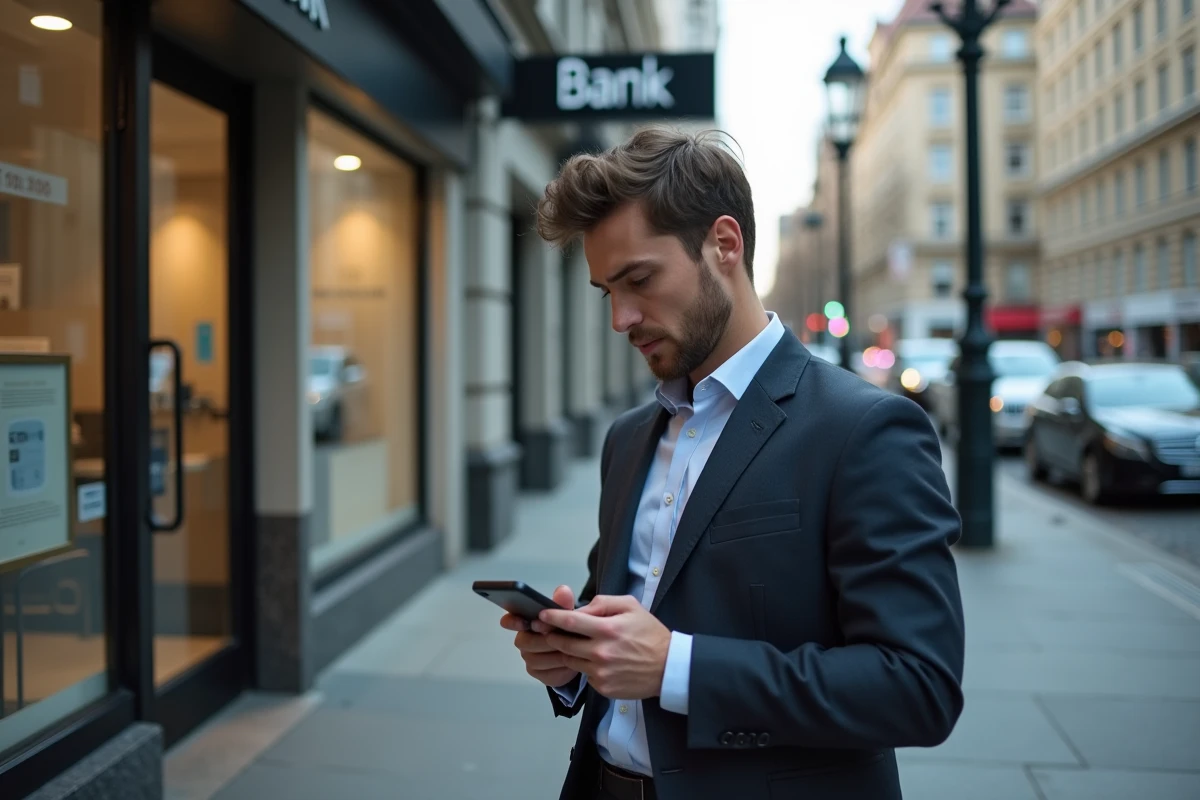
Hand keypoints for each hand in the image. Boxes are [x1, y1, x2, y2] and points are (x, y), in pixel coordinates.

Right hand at [499, 585, 578, 687]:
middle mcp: (524, 640)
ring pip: (537, 659)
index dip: (512, 621)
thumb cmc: (566, 629)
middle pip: (526, 642)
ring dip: (556, 654)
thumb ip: (564, 603)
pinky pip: (547, 673)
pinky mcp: (538, 673)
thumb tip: (563, 590)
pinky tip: (572, 662)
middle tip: (563, 636)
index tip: (522, 622)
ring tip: (574, 649)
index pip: (510, 620)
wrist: (578, 653)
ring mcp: (529, 658)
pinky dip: (561, 668)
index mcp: (526, 622)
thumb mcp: (568, 614)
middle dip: (546, 639)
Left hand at [539, 595, 670, 699]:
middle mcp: (601, 653)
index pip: (570, 622)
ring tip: (575, 645)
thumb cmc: (650, 634)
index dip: (552, 618)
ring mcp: (601, 673)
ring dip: (568, 652)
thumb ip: (603, 604)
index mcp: (608, 630)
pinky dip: (585, 667)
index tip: (541, 615)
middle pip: (564, 644)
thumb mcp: (631, 607)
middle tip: (548, 631)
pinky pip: (585, 675)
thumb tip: (580, 609)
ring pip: (570, 661)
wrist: (669, 668)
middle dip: (553, 636)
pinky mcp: (603, 688)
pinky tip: (596, 661)